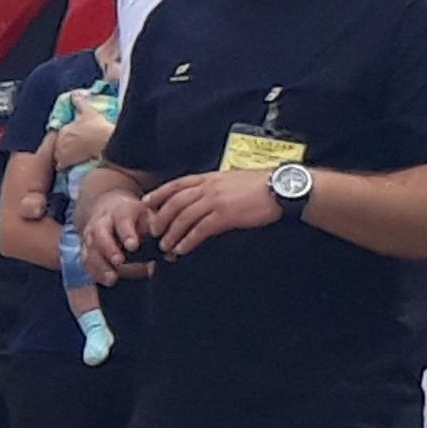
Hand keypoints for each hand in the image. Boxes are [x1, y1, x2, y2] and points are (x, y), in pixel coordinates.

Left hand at [44, 106, 114, 170]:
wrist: (106, 143)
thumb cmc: (97, 127)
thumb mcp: (88, 112)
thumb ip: (79, 102)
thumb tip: (74, 94)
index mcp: (63, 129)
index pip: (61, 136)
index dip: (69, 138)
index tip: (76, 139)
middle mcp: (59, 141)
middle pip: (59, 146)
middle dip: (65, 147)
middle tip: (77, 148)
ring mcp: (61, 153)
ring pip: (58, 156)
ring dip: (65, 156)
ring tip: (76, 156)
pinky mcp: (65, 163)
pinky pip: (60, 166)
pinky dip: (65, 166)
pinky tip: (73, 164)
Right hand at [76, 187, 153, 283]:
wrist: (108, 209)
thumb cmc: (135, 216)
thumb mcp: (149, 216)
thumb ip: (159, 233)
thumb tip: (171, 254)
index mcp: (121, 211)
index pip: (122, 220)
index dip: (127, 233)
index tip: (133, 245)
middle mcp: (102, 223)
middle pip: (100, 235)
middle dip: (109, 249)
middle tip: (119, 261)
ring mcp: (91, 237)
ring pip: (91, 250)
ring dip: (100, 265)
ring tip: (112, 278)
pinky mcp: (86, 249)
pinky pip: (87, 262)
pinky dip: (96, 272)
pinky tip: (108, 280)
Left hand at [140, 169, 285, 259]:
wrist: (280, 187)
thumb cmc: (260, 184)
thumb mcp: (232, 178)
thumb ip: (215, 186)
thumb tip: (203, 195)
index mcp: (209, 177)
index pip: (176, 184)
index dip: (158, 194)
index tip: (146, 203)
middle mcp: (208, 187)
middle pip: (175, 203)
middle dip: (161, 219)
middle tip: (153, 233)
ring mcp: (215, 201)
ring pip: (183, 218)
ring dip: (171, 234)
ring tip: (165, 247)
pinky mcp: (225, 216)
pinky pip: (199, 230)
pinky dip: (187, 241)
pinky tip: (182, 250)